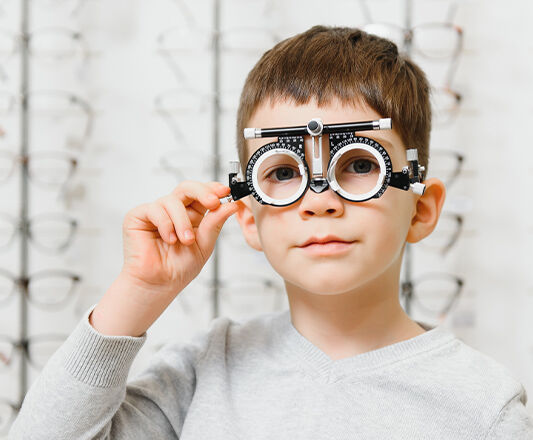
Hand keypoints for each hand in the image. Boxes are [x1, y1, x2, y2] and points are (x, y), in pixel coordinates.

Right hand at [90, 180, 240, 335]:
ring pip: (173, 200)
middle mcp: (174, 210)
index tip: (225, 192)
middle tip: (213, 203)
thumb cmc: (180, 268)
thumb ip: (215, 223)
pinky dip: (166, 224)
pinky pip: (155, 209)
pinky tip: (169, 239)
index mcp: (192, 215)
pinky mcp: (139, 216)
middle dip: (202, 192)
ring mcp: (156, 212)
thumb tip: (231, 205)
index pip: (202, 194)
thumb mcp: (205, 244)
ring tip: (186, 241)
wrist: (160, 284)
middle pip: (187, 188)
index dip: (213, 189)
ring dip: (183, 221)